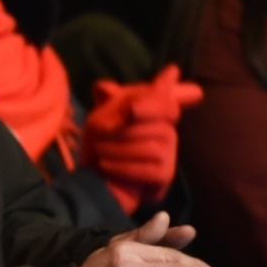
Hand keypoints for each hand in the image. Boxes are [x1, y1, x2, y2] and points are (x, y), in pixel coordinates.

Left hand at [81, 65, 202, 214]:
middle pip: (155, 124)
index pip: (167, 103)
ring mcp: (169, 153)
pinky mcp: (165, 174)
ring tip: (100, 151)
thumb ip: (107, 101)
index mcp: (154, 111)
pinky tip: (106, 165)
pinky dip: (122, 166)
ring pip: (150, 147)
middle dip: (122, 129)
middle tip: (99, 135)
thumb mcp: (100, 117)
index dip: (154, 104)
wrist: (96, 179)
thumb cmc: (101, 144)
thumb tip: (103, 87)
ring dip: (118, 149)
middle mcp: (167, 131)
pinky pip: (147, 169)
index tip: (132, 109)